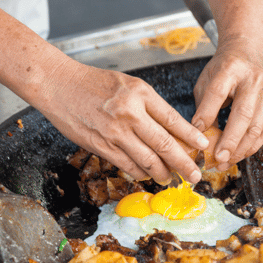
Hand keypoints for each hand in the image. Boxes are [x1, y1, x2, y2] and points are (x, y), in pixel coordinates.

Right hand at [37, 60, 208, 184]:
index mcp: (141, 93)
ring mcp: (115, 132)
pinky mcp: (101, 145)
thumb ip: (149, 105)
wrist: (59, 84)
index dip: (191, 136)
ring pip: (148, 160)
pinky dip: (140, 172)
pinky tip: (147, 175)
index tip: (203, 146)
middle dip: (184, 163)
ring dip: (162, 173)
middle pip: (165, 144)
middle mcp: (130, 113)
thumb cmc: (94, 83)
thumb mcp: (128, 84)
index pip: (173, 119)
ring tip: (171, 178)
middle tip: (195, 175)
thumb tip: (172, 130)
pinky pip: (127, 165)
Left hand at [191, 39, 262, 170]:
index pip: (218, 92)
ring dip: (240, 149)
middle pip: (243, 113)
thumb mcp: (207, 79)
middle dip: (229, 139)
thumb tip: (197, 136)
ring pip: (256, 126)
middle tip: (217, 158)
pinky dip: (252, 147)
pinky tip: (239, 156)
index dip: (207, 114)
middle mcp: (252, 80)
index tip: (196, 134)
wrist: (250, 51)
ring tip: (225, 163)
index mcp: (231, 68)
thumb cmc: (224, 68)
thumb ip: (203, 105)